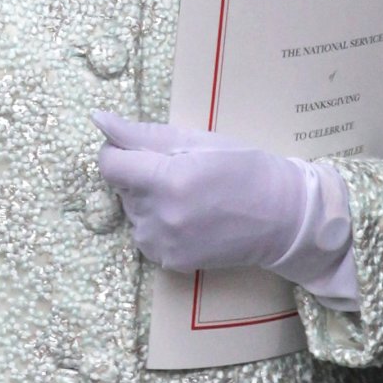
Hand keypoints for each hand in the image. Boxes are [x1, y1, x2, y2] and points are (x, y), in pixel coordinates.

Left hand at [93, 112, 359, 310]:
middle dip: (139, 174)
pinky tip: (189, 217)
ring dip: (148, 200)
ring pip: (132, 212)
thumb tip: (99, 119)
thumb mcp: (196, 139)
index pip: (108, 164)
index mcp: (167, 179)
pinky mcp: (170, 263)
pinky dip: (158, 223)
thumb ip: (142, 133)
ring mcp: (164, 245)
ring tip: (188, 195)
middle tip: (180, 170)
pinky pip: (145, 235)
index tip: (141, 149)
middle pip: (120, 187)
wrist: (283, 217)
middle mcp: (160, 216)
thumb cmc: (244, 168)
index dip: (119, 151)